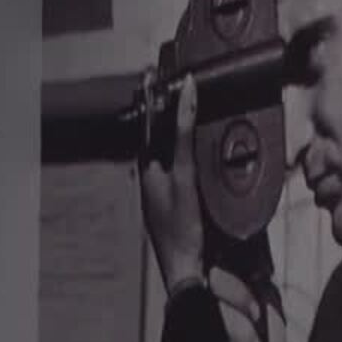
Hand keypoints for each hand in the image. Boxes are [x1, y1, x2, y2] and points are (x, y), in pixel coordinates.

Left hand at [138, 81, 203, 290]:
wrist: (184, 269)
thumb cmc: (182, 224)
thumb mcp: (185, 173)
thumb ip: (183, 133)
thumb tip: (186, 92)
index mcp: (146, 167)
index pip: (149, 121)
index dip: (154, 97)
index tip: (154, 73)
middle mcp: (148, 178)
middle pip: (156, 136)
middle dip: (164, 112)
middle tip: (173, 86)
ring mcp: (159, 192)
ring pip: (165, 153)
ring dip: (174, 132)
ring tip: (185, 109)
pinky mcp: (171, 203)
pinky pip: (175, 169)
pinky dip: (182, 154)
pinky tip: (195, 153)